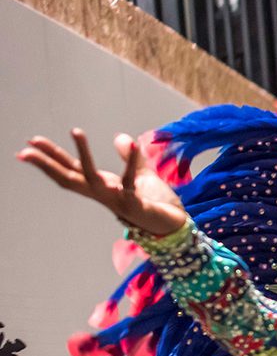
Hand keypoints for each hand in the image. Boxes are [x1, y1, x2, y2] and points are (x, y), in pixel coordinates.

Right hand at [16, 129, 185, 234]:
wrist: (173, 224)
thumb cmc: (154, 202)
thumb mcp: (142, 175)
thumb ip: (132, 158)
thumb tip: (122, 138)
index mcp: (101, 186)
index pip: (71, 169)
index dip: (52, 156)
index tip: (31, 141)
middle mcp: (103, 193)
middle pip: (68, 177)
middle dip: (47, 164)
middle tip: (24, 150)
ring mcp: (116, 199)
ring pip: (92, 177)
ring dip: (83, 154)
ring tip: (75, 131)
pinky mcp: (134, 202)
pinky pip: (130, 180)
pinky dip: (131, 162)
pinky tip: (132, 143)